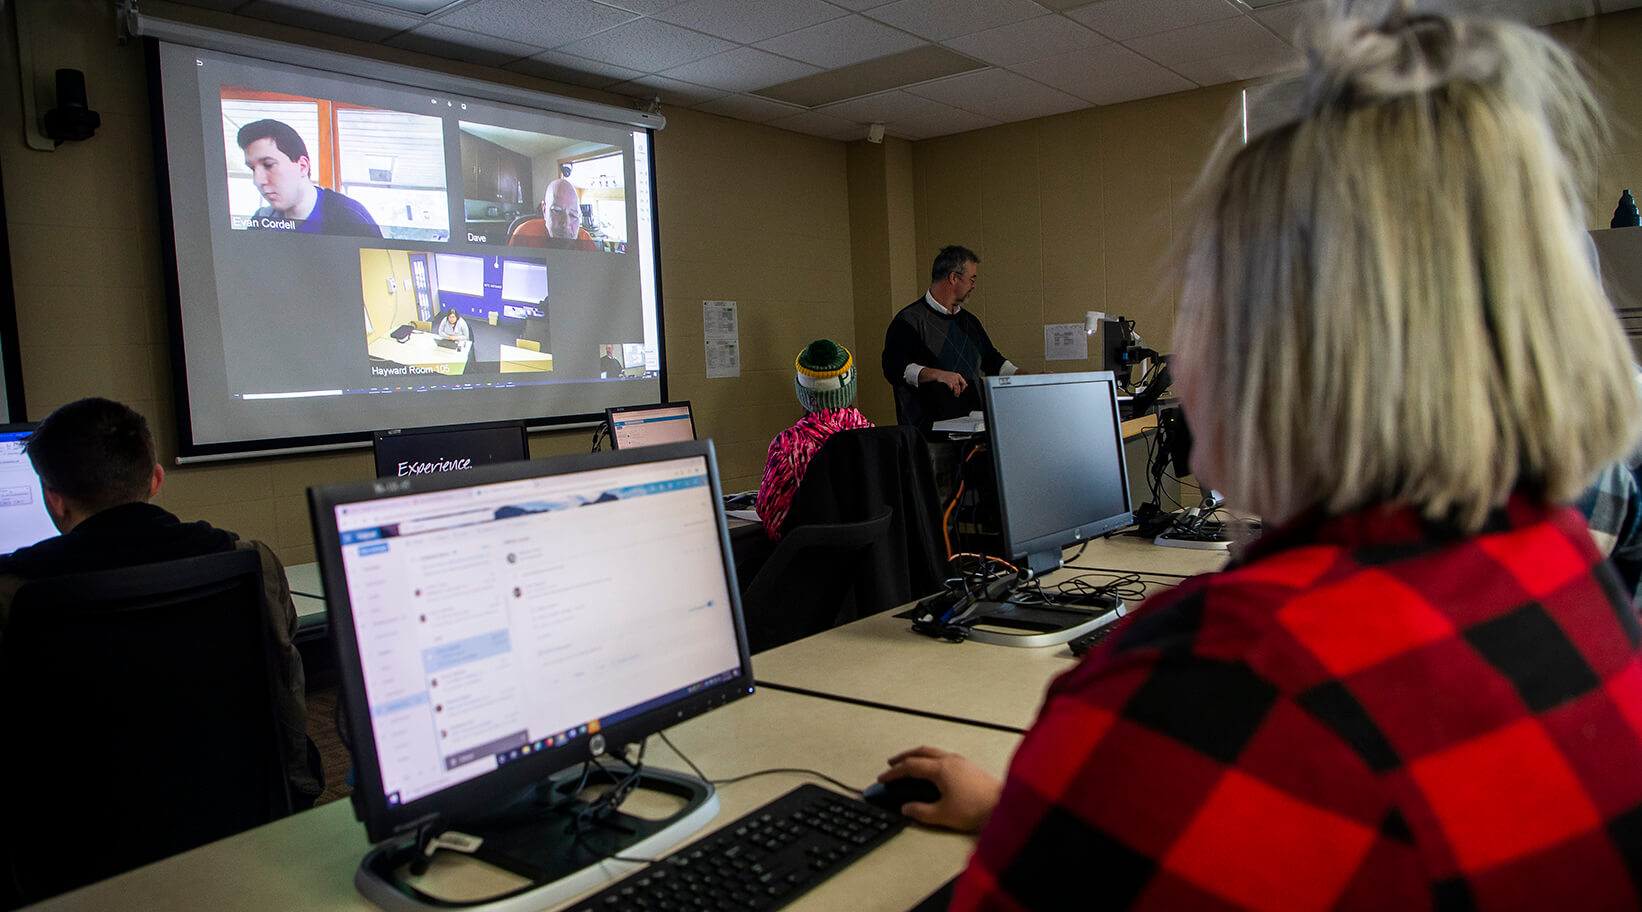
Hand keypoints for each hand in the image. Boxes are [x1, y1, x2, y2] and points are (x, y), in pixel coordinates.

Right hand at [879, 746, 1001, 831]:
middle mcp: (951, 761)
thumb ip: (920, 811)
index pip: (910, 767)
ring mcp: (962, 762)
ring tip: (910, 763)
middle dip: (903, 757)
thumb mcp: (942, 815)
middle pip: (921, 752)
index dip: (893, 772)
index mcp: (941, 769)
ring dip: (918, 756)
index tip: (883, 777)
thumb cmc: (978, 809)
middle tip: (892, 764)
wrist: (1004, 807)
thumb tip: (907, 809)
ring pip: (934, 752)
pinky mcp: (971, 767)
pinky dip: (932, 759)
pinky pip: (944, 756)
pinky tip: (934, 769)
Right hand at [919, 368, 967, 397]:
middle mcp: (955, 376)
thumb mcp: (953, 376)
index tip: (961, 391)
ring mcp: (951, 378)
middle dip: (958, 392)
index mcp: (958, 375)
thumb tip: (966, 385)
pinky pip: (950, 386)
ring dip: (956, 392)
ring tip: (955, 395)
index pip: (964, 383)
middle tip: (957, 395)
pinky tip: (949, 390)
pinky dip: (950, 389)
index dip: (963, 388)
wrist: (936, 374)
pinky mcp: (946, 380)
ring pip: (956, 387)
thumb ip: (959, 381)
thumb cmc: (945, 376)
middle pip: (959, 386)